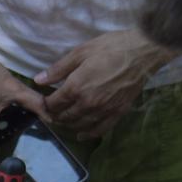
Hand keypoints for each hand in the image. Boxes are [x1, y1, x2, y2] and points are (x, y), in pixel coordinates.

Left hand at [36, 30, 168, 138]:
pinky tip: (82, 134)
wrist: (143, 52)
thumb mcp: (81, 52)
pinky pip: (99, 129)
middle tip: (52, 111)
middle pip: (64, 117)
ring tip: (64, 120)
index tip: (44, 101)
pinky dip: (88, 133)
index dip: (46, 104)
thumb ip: (58, 69)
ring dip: (69, 125)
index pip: (53, 104)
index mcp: (76, 87)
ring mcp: (103, 111)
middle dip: (55, 115)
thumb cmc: (111, 47)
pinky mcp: (117, 113)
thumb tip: (38, 80)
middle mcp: (88, 104)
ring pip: (79, 125)